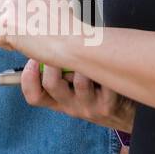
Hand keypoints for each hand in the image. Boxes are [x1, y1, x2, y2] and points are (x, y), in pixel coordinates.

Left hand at [0, 0, 90, 64]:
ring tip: (31, 35)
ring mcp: (9, 5)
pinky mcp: (6, 24)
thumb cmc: (63, 21)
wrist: (73, 41)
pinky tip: (27, 43)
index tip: (29, 17)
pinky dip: (9, 46)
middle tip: (32, 28)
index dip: (10, 10)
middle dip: (7, 23)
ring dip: (8, 35)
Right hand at [18, 58, 134, 131]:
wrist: (126, 110)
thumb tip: (40, 43)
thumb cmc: (96, 89)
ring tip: (89, 60)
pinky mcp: (107, 105)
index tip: (34, 60)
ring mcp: (88, 108)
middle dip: (55, 61)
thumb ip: (56, 71)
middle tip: (63, 51)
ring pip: (78, 79)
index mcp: (57, 102)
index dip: (28, 77)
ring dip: (84, 64)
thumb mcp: (72, 87)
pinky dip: (102, 68)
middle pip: (51, 83)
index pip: (33, 97)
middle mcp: (70, 107)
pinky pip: (100, 79)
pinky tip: (105, 67)